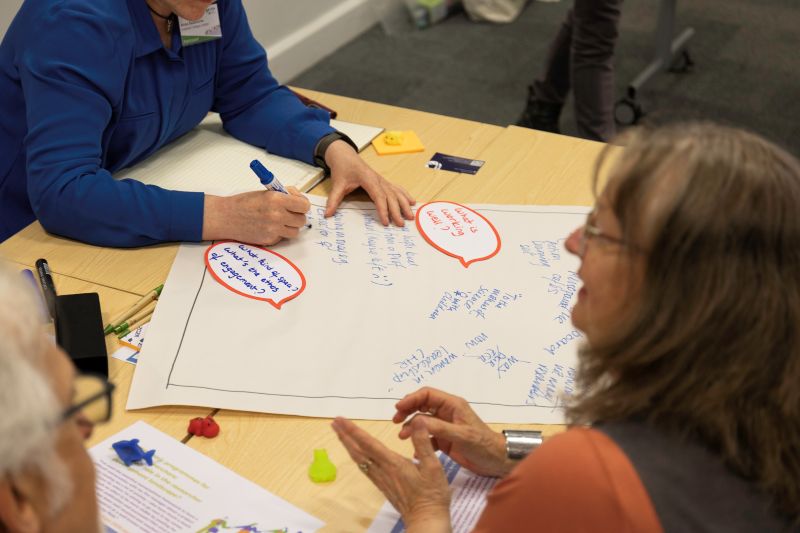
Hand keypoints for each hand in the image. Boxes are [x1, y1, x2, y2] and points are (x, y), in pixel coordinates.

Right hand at [202, 188, 309, 244]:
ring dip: (290, 227)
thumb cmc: (245, 203)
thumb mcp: (266, 192)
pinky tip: (268, 227)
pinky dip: (279, 233)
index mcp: (277, 199)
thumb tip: (300, 198)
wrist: (226, 217)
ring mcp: (273, 229)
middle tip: (288, 213)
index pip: (304, 205)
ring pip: (295, 231)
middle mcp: (277, 215)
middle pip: (302, 220)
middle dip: (297, 216)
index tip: (299, 205)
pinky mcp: (269, 240)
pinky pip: (283, 237)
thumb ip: (285, 194)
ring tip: (279, 221)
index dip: (303, 205)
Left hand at [324, 140, 414, 226]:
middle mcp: (378, 179)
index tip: (385, 221)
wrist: (345, 154)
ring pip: (396, 192)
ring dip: (404, 204)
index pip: (378, 195)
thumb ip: (333, 200)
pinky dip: (405, 195)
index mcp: (368, 178)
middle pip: (391, 196)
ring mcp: (382, 180)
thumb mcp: (337, 184)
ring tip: (411, 216)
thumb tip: (327, 214)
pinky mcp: (383, 181)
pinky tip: (412, 202)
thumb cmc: (342, 168)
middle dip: (397, 210)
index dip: (383, 208)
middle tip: (400, 224)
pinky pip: (396, 188)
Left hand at [332, 417, 451, 532]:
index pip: (369, 443)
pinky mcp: (383, 486)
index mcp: (393, 463)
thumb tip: (418, 422)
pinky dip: (357, 457)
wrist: (425, 520)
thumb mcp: (433, 467)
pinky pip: (364, 468)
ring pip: (359, 460)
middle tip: (334, 422)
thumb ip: (423, 443)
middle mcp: (383, 470)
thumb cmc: (431, 495)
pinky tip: (356, 456)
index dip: (354, 430)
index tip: (341, 420)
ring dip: (348, 445)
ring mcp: (381, 479)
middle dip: (345, 435)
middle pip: (359, 451)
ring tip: (340, 434)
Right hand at [393, 387, 512, 477]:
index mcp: (452, 405)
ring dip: (411, 427)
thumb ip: (439, 428)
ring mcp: (445, 426)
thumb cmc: (483, 445)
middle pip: (422, 405)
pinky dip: (420, 441)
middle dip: (407, 411)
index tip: (398, 408)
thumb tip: (416, 421)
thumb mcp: (461, 435)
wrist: (496, 461)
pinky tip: (415, 449)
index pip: (427, 395)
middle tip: (395, 421)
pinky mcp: (445, 440)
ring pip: (422, 421)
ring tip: (402, 437)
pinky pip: (427, 437)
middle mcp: (447, 413)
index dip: (411, 399)